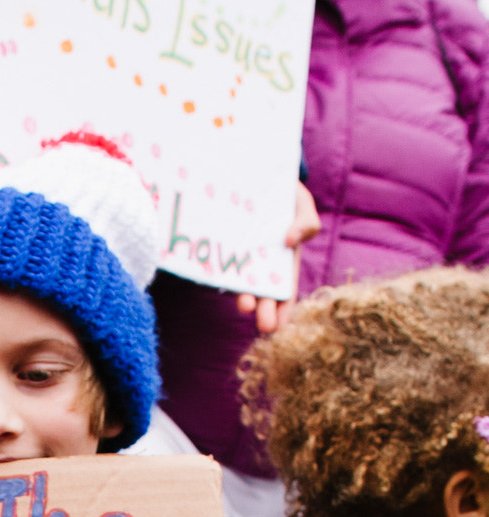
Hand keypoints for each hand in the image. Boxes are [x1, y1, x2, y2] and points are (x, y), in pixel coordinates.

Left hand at [236, 182, 320, 333]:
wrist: (255, 178)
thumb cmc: (285, 196)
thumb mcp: (302, 205)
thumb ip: (307, 223)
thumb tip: (291, 240)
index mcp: (283, 262)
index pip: (284, 292)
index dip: (284, 309)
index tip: (281, 325)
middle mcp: (260, 266)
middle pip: (263, 294)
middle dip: (265, 311)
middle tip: (266, 326)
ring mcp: (240, 259)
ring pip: (242, 283)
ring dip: (244, 297)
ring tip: (246, 305)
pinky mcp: (222, 250)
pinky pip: (221, 265)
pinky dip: (222, 274)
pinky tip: (222, 282)